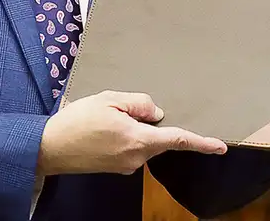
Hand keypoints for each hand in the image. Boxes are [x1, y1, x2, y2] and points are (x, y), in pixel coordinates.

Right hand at [37, 90, 226, 175]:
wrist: (47, 149)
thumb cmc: (77, 121)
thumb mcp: (110, 100)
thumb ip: (139, 104)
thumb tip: (157, 113)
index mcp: (139, 140)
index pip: (177, 139)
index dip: (202, 142)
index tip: (221, 146)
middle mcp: (136, 158)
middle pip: (158, 138)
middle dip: (150, 122)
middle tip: (122, 109)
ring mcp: (126, 165)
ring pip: (143, 142)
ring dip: (135, 128)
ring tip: (106, 117)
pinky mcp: (116, 168)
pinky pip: (132, 148)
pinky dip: (126, 136)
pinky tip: (104, 128)